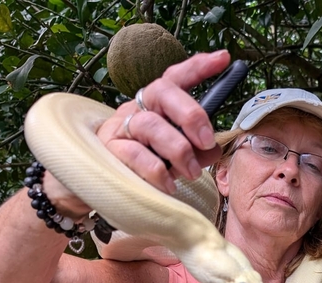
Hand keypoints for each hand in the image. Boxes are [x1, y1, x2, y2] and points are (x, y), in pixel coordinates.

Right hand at [41, 51, 230, 216]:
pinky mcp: (109, 150)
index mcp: (156, 104)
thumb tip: (213, 148)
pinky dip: (158, 172)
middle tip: (207, 140)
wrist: (98, 185)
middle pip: (162, 91)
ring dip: (178, 149)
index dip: (198, 67)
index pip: (175, 78)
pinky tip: (170, 185)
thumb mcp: (175, 155)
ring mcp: (120, 127)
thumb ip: (197, 149)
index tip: (223, 58)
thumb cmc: (144, 166)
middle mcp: (136, 108)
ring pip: (150, 125)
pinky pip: (135, 155)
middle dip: (190, 114)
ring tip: (192, 172)